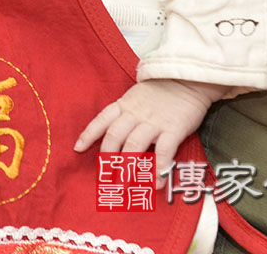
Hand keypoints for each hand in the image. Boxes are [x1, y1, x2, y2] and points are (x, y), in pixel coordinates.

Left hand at [73, 79, 226, 186]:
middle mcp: (135, 113)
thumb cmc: (161, 92)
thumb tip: (115, 135)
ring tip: (123, 186)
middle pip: (114, 137)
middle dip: (107, 160)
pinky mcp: (173, 128)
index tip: (78, 149)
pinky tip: (157, 183)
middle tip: (104, 180)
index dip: (88, 134)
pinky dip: (158, 168)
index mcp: (124, 105)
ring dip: (127, 168)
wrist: (189, 79)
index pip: (102, 120)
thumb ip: (126, 112)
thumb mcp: (137, 97)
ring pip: (134, 146)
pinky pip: (163, 151)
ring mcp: (154, 121)